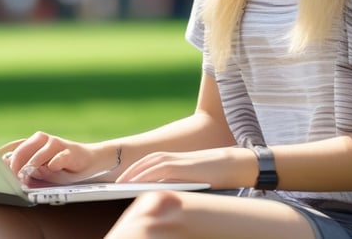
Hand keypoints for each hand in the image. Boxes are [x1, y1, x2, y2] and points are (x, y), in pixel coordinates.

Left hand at [0, 132, 113, 184]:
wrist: (92, 160)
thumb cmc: (64, 167)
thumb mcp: (45, 169)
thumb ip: (31, 169)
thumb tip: (14, 174)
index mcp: (36, 144)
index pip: (16, 148)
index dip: (5, 157)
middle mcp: (45, 141)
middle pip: (25, 148)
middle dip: (15, 162)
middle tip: (10, 176)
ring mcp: (58, 145)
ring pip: (40, 151)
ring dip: (32, 162)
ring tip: (24, 173)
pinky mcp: (71, 152)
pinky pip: (60, 156)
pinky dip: (55, 162)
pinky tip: (51, 168)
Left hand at [116, 147, 251, 188]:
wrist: (237, 164)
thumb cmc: (219, 175)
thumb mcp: (194, 179)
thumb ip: (178, 181)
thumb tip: (161, 193)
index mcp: (177, 160)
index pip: (150, 162)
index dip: (135, 169)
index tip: (122, 179)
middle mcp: (175, 157)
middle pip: (145, 162)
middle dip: (129, 171)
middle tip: (114, 182)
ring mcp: (179, 160)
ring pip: (149, 164)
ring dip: (133, 172)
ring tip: (119, 184)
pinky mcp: (183, 165)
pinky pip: (159, 169)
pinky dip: (144, 174)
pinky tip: (135, 183)